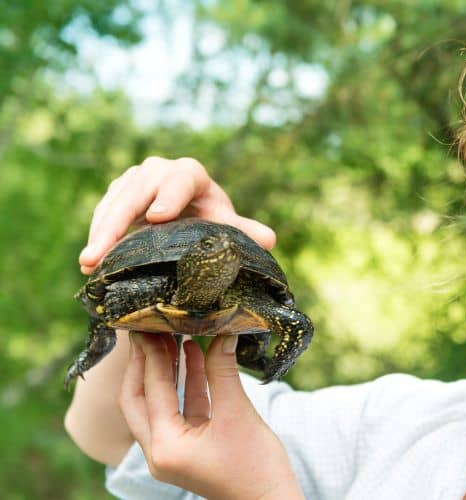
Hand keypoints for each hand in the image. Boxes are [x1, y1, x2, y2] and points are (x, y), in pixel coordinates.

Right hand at [79, 157, 275, 274]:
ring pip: (114, 202)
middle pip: (137, 191)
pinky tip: (90, 262)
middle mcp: (159, 171)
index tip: (157, 218)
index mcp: (192, 175)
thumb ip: (246, 232)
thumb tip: (269, 239)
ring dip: (100, 233)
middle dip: (118, 222)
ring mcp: (134, 180)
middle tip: (102, 252)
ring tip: (89, 263)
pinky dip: (96, 235)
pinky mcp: (117, 192)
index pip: (181, 179)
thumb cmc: (210, 220)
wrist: (187, 216)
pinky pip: (103, 211)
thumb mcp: (226, 225)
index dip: (170, 196)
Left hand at [120, 333, 303, 499]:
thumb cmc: (256, 468)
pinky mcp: (188, 449)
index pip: (151, 390)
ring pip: (158, 404)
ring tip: (173, 336)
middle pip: (139, 399)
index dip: (153, 354)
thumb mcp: (238, 414)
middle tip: (151, 329)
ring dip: (166, 371)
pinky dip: (185, 386)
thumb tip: (223, 333)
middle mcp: (160, 452)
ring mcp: (172, 452)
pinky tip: (194, 357)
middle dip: (146, 363)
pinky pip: (180, 411)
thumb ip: (223, 372)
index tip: (150, 324)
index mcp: (165, 446)